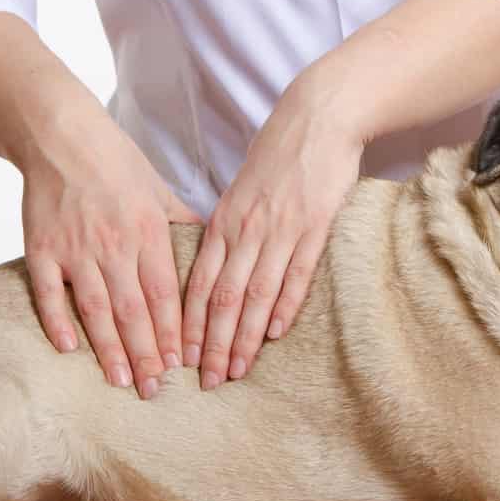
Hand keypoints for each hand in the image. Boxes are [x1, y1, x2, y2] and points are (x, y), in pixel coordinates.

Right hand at [21, 110, 201, 398]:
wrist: (60, 135)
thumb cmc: (115, 161)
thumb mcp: (158, 188)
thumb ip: (183, 224)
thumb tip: (213, 248)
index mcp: (147, 230)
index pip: (164, 292)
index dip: (172, 331)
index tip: (180, 365)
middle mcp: (113, 243)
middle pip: (133, 309)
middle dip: (145, 353)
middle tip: (153, 390)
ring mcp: (75, 247)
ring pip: (95, 308)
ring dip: (108, 348)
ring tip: (120, 381)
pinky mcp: (41, 247)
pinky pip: (49, 292)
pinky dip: (57, 321)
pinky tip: (68, 349)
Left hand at [180, 75, 363, 388]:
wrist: (318, 119)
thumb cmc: (279, 154)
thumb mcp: (242, 189)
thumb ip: (229, 227)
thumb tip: (216, 265)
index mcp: (224, 220)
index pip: (198, 283)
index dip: (188, 324)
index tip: (182, 358)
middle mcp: (246, 230)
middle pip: (222, 298)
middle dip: (211, 344)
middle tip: (206, 381)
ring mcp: (280, 230)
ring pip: (255, 295)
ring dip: (243, 337)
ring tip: (236, 370)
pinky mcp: (314, 227)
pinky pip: (296, 275)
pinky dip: (284, 308)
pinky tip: (273, 334)